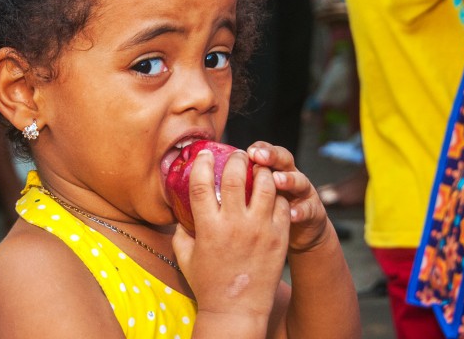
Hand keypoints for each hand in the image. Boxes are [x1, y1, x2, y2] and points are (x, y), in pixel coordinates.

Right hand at [172, 149, 289, 324]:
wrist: (237, 310)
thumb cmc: (208, 284)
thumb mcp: (185, 257)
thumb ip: (181, 231)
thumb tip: (180, 211)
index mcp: (208, 227)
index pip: (201, 183)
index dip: (202, 163)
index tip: (204, 153)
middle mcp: (234, 224)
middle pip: (236, 175)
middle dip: (236, 158)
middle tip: (237, 155)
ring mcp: (260, 229)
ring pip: (265, 184)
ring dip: (261, 170)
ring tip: (259, 166)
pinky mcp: (279, 236)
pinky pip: (282, 204)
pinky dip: (277, 193)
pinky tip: (273, 191)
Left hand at [247, 142, 331, 252]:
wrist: (299, 233)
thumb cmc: (266, 215)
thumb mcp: (254, 197)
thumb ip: (239, 186)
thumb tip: (207, 179)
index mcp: (273, 171)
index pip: (267, 153)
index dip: (260, 149)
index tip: (247, 151)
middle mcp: (289, 176)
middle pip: (283, 159)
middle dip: (271, 156)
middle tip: (258, 156)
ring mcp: (303, 193)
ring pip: (299, 181)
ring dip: (288, 179)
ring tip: (276, 180)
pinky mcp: (313, 211)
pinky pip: (308, 209)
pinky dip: (301, 211)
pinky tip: (292, 214)